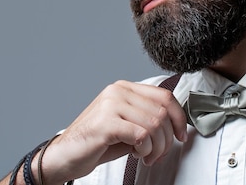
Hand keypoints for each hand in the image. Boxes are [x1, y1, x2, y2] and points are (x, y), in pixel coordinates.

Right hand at [40, 81, 186, 183]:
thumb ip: (148, 119)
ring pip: (154, 124)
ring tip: (147, 156)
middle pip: (161, 111)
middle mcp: (117, 91)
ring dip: (156, 146)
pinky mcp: (106, 122)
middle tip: (159, 153)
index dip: (179, 116)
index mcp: (124, 88)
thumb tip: (175, 126)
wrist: (64, 156)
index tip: (181, 134)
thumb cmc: (96, 142)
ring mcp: (111, 105)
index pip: (164, 95)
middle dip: (167, 138)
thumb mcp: (127, 125)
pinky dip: (145, 149)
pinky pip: (141, 135)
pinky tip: (138, 154)